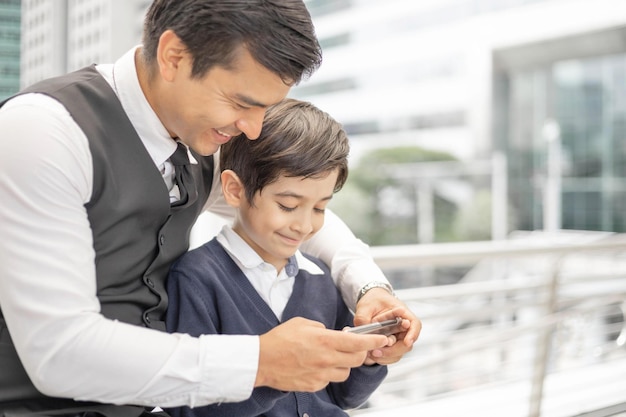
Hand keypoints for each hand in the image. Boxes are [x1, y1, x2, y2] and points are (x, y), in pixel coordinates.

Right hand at [255, 317, 387, 391]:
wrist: (261, 361)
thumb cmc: (279, 339)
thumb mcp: (302, 323)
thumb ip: (322, 328)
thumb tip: (332, 333)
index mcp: (325, 340)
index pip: (359, 342)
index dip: (374, 340)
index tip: (383, 339)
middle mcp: (327, 359)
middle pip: (357, 359)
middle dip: (360, 352)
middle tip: (354, 347)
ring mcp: (321, 374)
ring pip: (345, 372)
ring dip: (344, 364)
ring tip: (331, 357)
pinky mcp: (314, 386)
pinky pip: (330, 380)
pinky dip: (328, 373)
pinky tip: (316, 366)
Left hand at [353, 288, 421, 365]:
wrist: (371, 303)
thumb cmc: (373, 300)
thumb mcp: (366, 305)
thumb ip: (363, 317)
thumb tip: (362, 330)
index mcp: (403, 314)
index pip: (415, 324)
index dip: (413, 334)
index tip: (407, 342)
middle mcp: (403, 328)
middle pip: (407, 344)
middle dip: (393, 350)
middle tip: (377, 351)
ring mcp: (398, 338)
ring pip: (399, 352)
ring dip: (386, 356)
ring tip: (371, 354)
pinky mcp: (391, 345)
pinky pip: (390, 356)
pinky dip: (382, 358)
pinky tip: (370, 355)